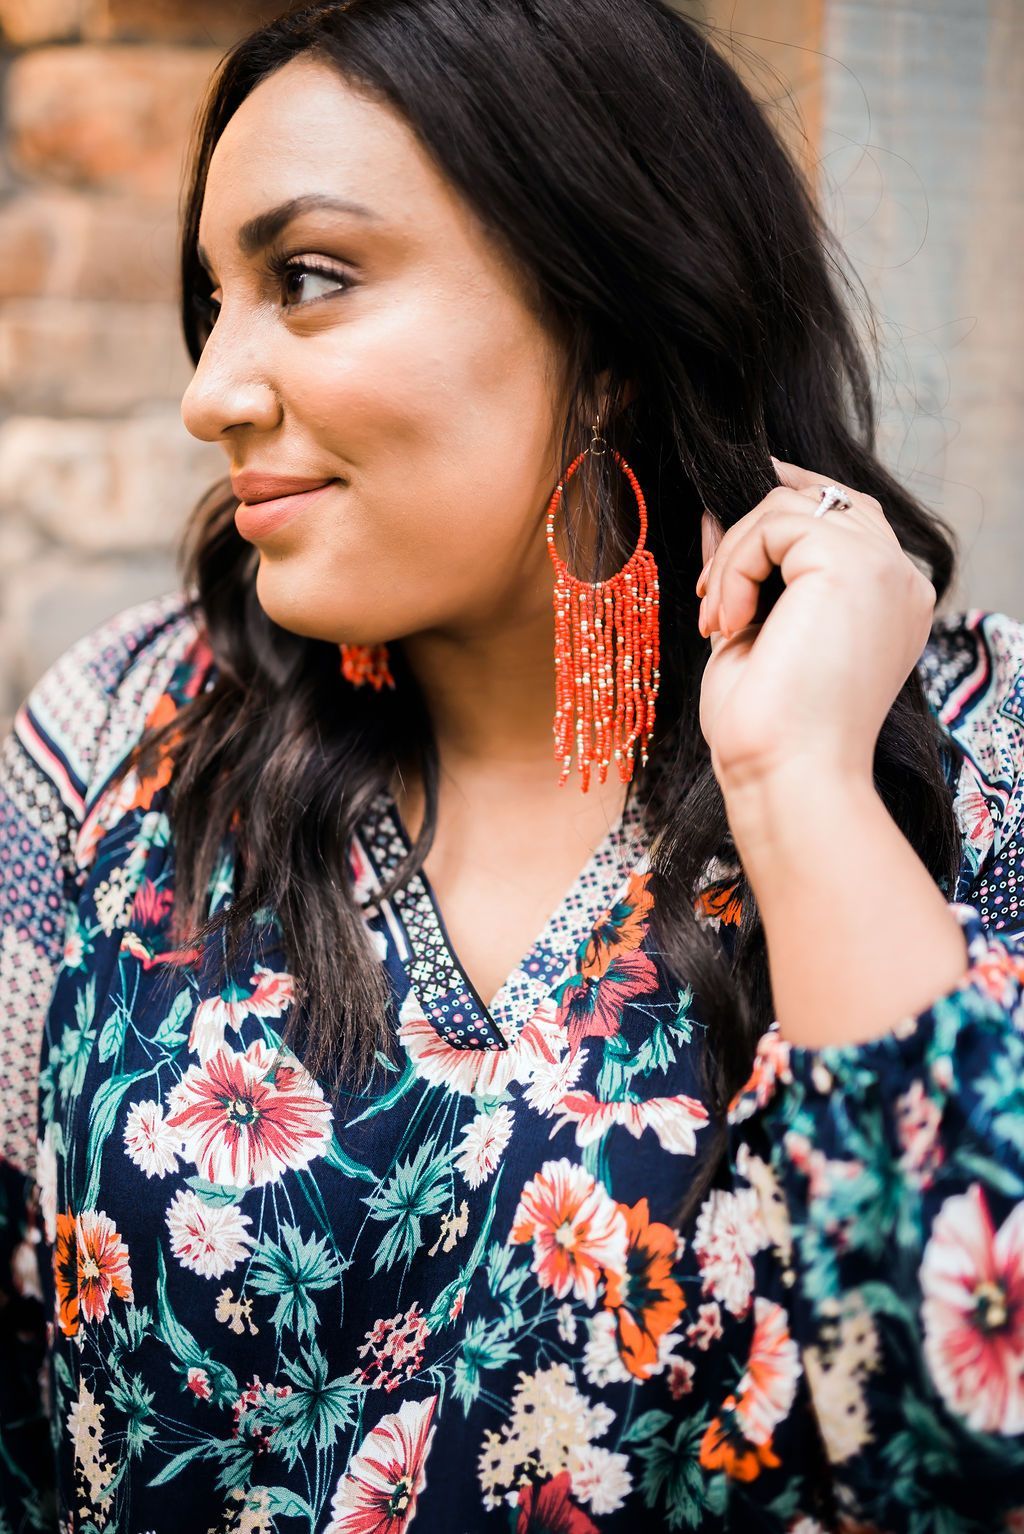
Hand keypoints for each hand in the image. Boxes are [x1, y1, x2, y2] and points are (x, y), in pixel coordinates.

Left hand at [695, 456, 936, 792]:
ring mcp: (884, 569)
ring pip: (790, 507)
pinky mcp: (853, 563)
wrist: (787, 774)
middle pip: (821, 500)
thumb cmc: (770, 728)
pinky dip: (735, 567)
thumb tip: (711, 516)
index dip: (790, 497)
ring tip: (717, 622)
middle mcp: (900, 580)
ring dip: (733, 558)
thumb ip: (744, 573)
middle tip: (710, 601)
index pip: (848, 515)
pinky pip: (775, 525)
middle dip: (750, 533)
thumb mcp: (752, 634)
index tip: (728, 510)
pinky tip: (728, 623)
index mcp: (888, 601)